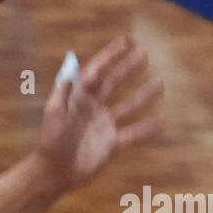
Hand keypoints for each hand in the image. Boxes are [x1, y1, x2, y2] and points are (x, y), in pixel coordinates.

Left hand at [36, 35, 163, 191]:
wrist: (55, 172)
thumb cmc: (50, 141)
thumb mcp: (53, 114)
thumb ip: (62, 92)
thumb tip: (71, 70)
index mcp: (79, 97)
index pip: (97, 70)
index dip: (110, 55)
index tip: (125, 41)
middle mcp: (94, 107)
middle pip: (115, 82)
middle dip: (129, 67)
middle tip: (145, 54)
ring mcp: (105, 124)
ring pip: (129, 105)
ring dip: (145, 94)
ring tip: (161, 83)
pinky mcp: (113, 143)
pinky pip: (134, 134)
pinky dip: (148, 129)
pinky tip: (162, 122)